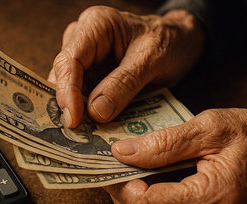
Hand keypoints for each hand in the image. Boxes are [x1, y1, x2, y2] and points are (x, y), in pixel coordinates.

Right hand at [49, 6, 203, 127]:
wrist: (182, 42)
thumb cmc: (170, 41)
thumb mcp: (152, 60)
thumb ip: (124, 84)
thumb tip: (95, 112)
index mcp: (96, 26)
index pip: (70, 60)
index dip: (67, 91)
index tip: (73, 120)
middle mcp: (83, 40)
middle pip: (64, 76)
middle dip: (68, 104)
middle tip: (76, 132)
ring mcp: (86, 60)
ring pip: (70, 89)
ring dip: (76, 111)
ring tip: (83, 135)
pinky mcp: (92, 77)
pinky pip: (82, 97)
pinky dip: (86, 113)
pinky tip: (91, 129)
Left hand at [104, 109, 246, 203]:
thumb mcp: (211, 127)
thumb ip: (164, 142)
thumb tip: (122, 152)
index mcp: (210, 199)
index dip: (119, 185)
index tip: (107, 162)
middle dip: (119, 191)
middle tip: (108, 164)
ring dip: (131, 197)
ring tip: (122, 168)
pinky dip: (147, 200)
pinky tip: (142, 178)